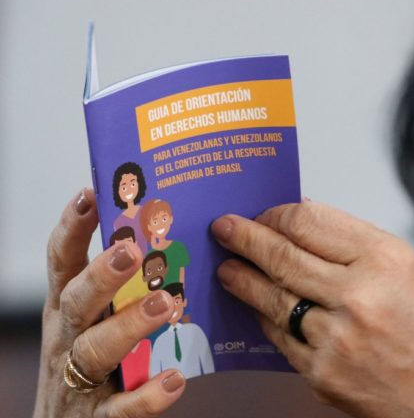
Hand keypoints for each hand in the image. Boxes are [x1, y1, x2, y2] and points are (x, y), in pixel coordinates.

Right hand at [34, 189, 185, 417]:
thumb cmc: (86, 368)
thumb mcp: (92, 322)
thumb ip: (117, 291)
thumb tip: (158, 241)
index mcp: (67, 311)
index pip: (61, 262)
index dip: (72, 228)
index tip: (90, 193)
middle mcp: (67, 339)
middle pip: (76, 301)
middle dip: (101, 275)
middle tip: (130, 250)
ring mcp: (78, 381)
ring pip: (95, 350)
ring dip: (128, 325)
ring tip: (162, 305)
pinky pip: (122, 408)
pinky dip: (147, 395)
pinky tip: (175, 379)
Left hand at [212, 201, 413, 417]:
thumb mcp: (412, 269)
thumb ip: (357, 244)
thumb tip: (304, 224)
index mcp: (386, 259)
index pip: (309, 221)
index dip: (275, 214)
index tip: (261, 213)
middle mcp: (360, 296)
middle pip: (282, 255)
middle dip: (244, 238)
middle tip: (224, 228)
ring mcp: (338, 339)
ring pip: (272, 298)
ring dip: (243, 278)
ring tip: (228, 267)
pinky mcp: (325, 375)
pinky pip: (280, 338)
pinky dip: (265, 318)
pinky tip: (258, 306)